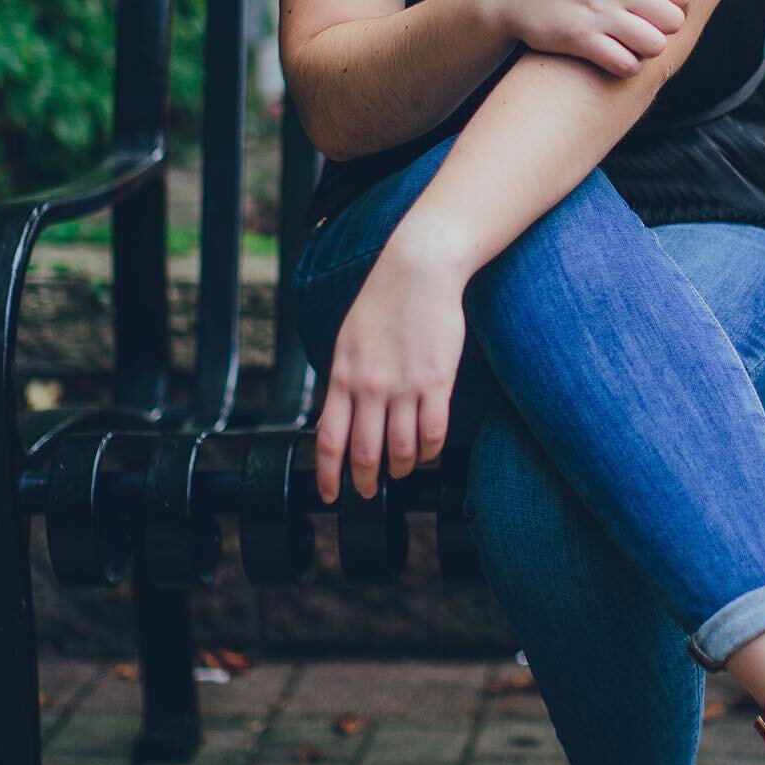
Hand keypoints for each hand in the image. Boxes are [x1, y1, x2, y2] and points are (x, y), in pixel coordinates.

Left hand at [313, 236, 468, 503]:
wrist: (417, 270)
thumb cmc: (382, 302)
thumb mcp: (347, 342)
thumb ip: (342, 381)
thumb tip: (338, 418)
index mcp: (342, 377)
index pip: (329, 440)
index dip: (328, 475)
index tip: (330, 494)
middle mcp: (370, 388)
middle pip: (364, 453)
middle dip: (366, 482)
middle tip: (369, 492)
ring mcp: (404, 386)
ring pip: (401, 450)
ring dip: (401, 467)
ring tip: (401, 469)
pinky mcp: (437, 382)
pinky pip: (433, 432)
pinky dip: (429, 451)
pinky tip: (427, 451)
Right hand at [490, 0, 695, 76]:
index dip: (674, 7)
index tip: (655, 11)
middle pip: (673, 20)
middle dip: (661, 30)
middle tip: (640, 29)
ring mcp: (597, 10)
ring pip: (655, 45)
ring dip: (645, 50)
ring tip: (628, 45)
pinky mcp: (580, 38)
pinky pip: (627, 64)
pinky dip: (625, 66)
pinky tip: (613, 58)